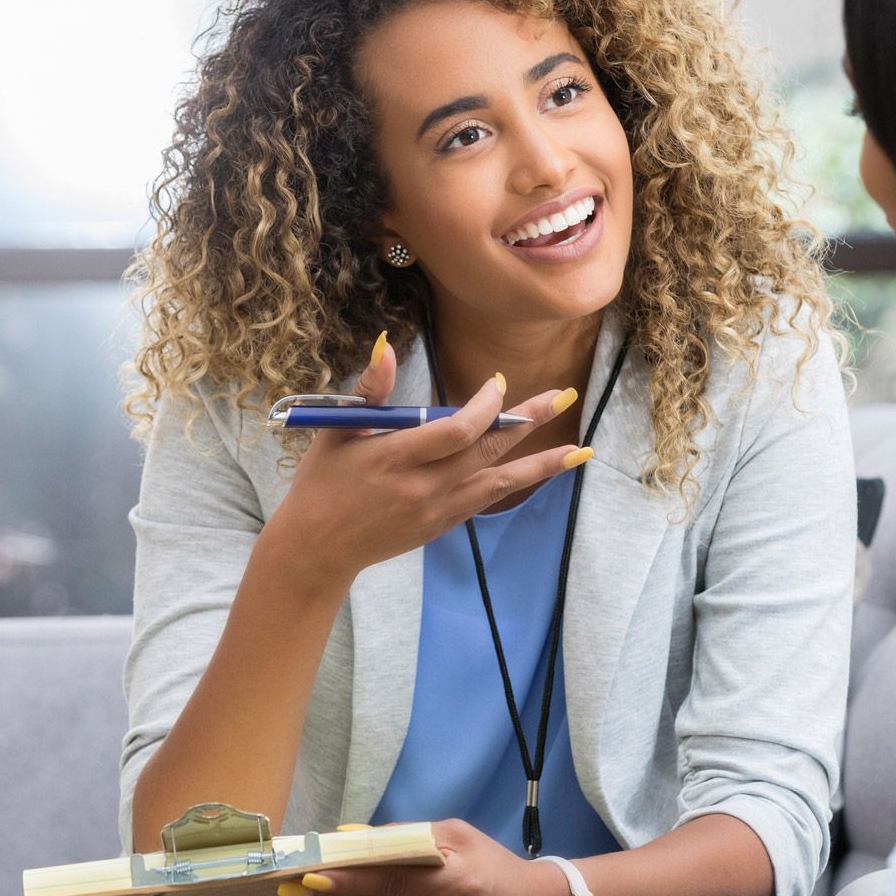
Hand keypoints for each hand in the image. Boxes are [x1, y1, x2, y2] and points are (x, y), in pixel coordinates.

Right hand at [263, 332, 584, 592]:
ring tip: (579, 451)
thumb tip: (388, 346)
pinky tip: (541, 470)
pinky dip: (516, 483)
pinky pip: (486, 499)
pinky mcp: (442, 525)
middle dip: (528, 421)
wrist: (316, 549)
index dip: (486, 405)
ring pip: (500, 482)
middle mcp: (423, 486)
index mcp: (396, 456)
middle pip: (488, 450)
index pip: (457, 429)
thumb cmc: (322, 483)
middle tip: (565, 396)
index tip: (499, 383)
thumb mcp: (337, 430)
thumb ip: (370, 391)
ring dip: (541, 464)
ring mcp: (436, 510)